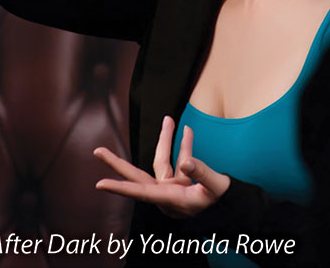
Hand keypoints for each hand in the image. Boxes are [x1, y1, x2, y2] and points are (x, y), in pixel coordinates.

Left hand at [93, 116, 229, 218]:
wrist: (232, 209)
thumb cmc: (222, 203)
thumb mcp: (215, 188)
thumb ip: (202, 173)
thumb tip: (186, 161)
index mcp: (171, 200)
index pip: (141, 192)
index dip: (120, 187)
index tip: (100, 184)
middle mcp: (167, 193)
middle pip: (137, 175)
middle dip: (117, 163)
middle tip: (97, 151)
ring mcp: (172, 186)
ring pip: (162, 160)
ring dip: (166, 139)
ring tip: (169, 119)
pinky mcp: (180, 180)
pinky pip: (178, 160)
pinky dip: (183, 145)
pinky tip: (186, 131)